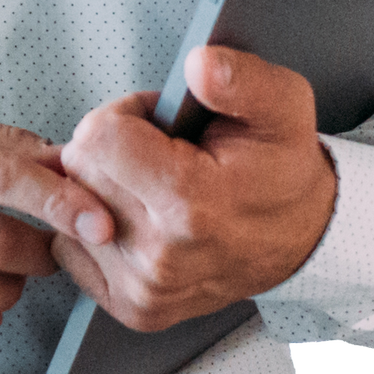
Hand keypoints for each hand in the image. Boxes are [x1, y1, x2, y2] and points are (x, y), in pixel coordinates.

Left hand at [50, 47, 337, 331]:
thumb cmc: (281, 169)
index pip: (95, 137)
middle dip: (110, 152)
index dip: (124, 117)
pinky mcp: (133, 308)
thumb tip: (198, 65)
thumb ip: (242, 78)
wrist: (302, 238)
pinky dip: (96, 229)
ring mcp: (146, 289)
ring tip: (154, 189)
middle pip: (78, 171)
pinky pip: (71, 249)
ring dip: (103, 191)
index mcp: (190, 203)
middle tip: (159, 156)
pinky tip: (140, 221)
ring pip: (71, 211)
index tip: (159, 126)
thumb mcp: (282, 106)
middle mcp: (162, 255)